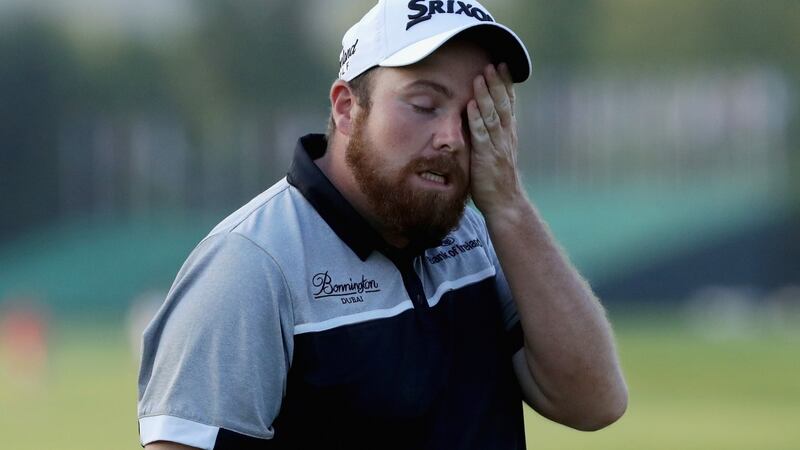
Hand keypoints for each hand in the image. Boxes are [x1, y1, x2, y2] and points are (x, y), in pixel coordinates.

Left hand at [467, 63, 525, 217]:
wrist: (505, 204)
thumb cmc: (496, 181)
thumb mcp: (495, 154)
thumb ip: (489, 137)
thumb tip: (478, 119)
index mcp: (508, 135)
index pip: (509, 105)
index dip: (506, 85)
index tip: (504, 66)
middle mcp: (505, 137)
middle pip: (503, 105)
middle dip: (498, 83)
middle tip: (493, 63)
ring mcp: (497, 147)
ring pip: (493, 116)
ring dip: (486, 95)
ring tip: (481, 77)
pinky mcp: (486, 157)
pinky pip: (482, 135)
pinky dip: (476, 119)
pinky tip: (471, 105)